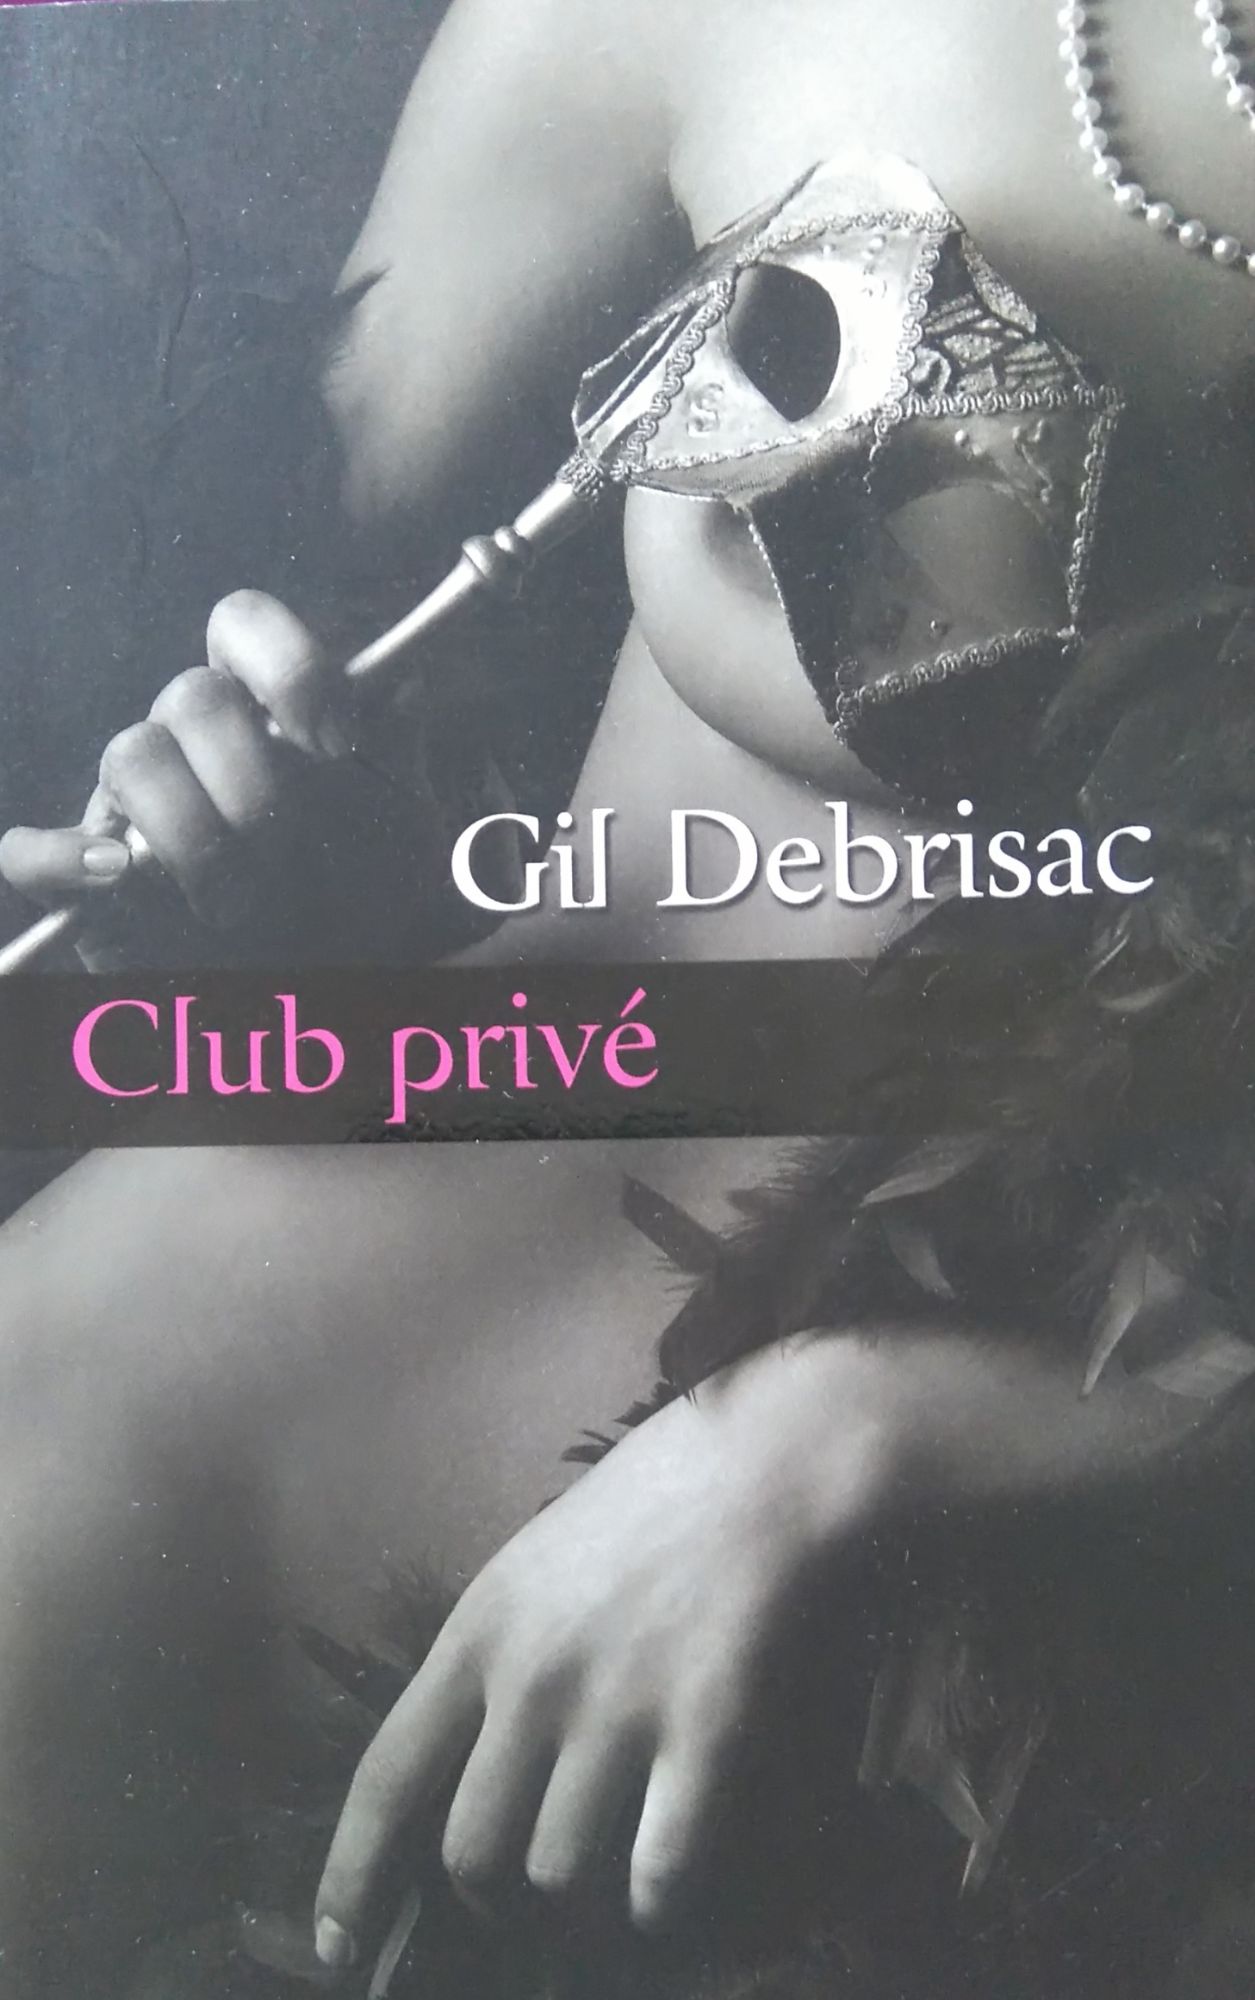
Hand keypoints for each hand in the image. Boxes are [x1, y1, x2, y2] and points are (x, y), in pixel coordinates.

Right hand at [0, 590, 442, 965]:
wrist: (341, 973)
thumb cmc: (369, 885)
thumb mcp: (406, 812)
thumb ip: (399, 739)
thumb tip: (404, 682)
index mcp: (263, 706)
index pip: (242, 624)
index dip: (288, 666)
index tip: (337, 740)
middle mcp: (191, 740)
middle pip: (192, 696)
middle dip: (253, 778)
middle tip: (291, 849)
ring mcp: (132, 804)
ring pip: (130, 756)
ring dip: (197, 835)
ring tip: (243, 904)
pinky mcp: (90, 878)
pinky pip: (32, 852)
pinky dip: (63, 858)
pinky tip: (119, 875)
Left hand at [313, 1337, 895, 1970]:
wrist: (762, 1461)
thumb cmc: (643, 1510)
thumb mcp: (529, 1572)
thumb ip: (491, 1669)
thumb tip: (469, 1785)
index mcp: (477, 1633)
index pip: (386, 1779)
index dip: (350, 1878)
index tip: (334, 1949)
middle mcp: (533, 1679)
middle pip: (472, 1852)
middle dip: (493, 1891)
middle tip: (531, 1879)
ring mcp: (619, 1706)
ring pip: (559, 1873)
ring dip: (582, 1892)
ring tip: (611, 1858)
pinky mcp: (707, 1728)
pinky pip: (658, 1871)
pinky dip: (657, 1899)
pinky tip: (666, 1879)